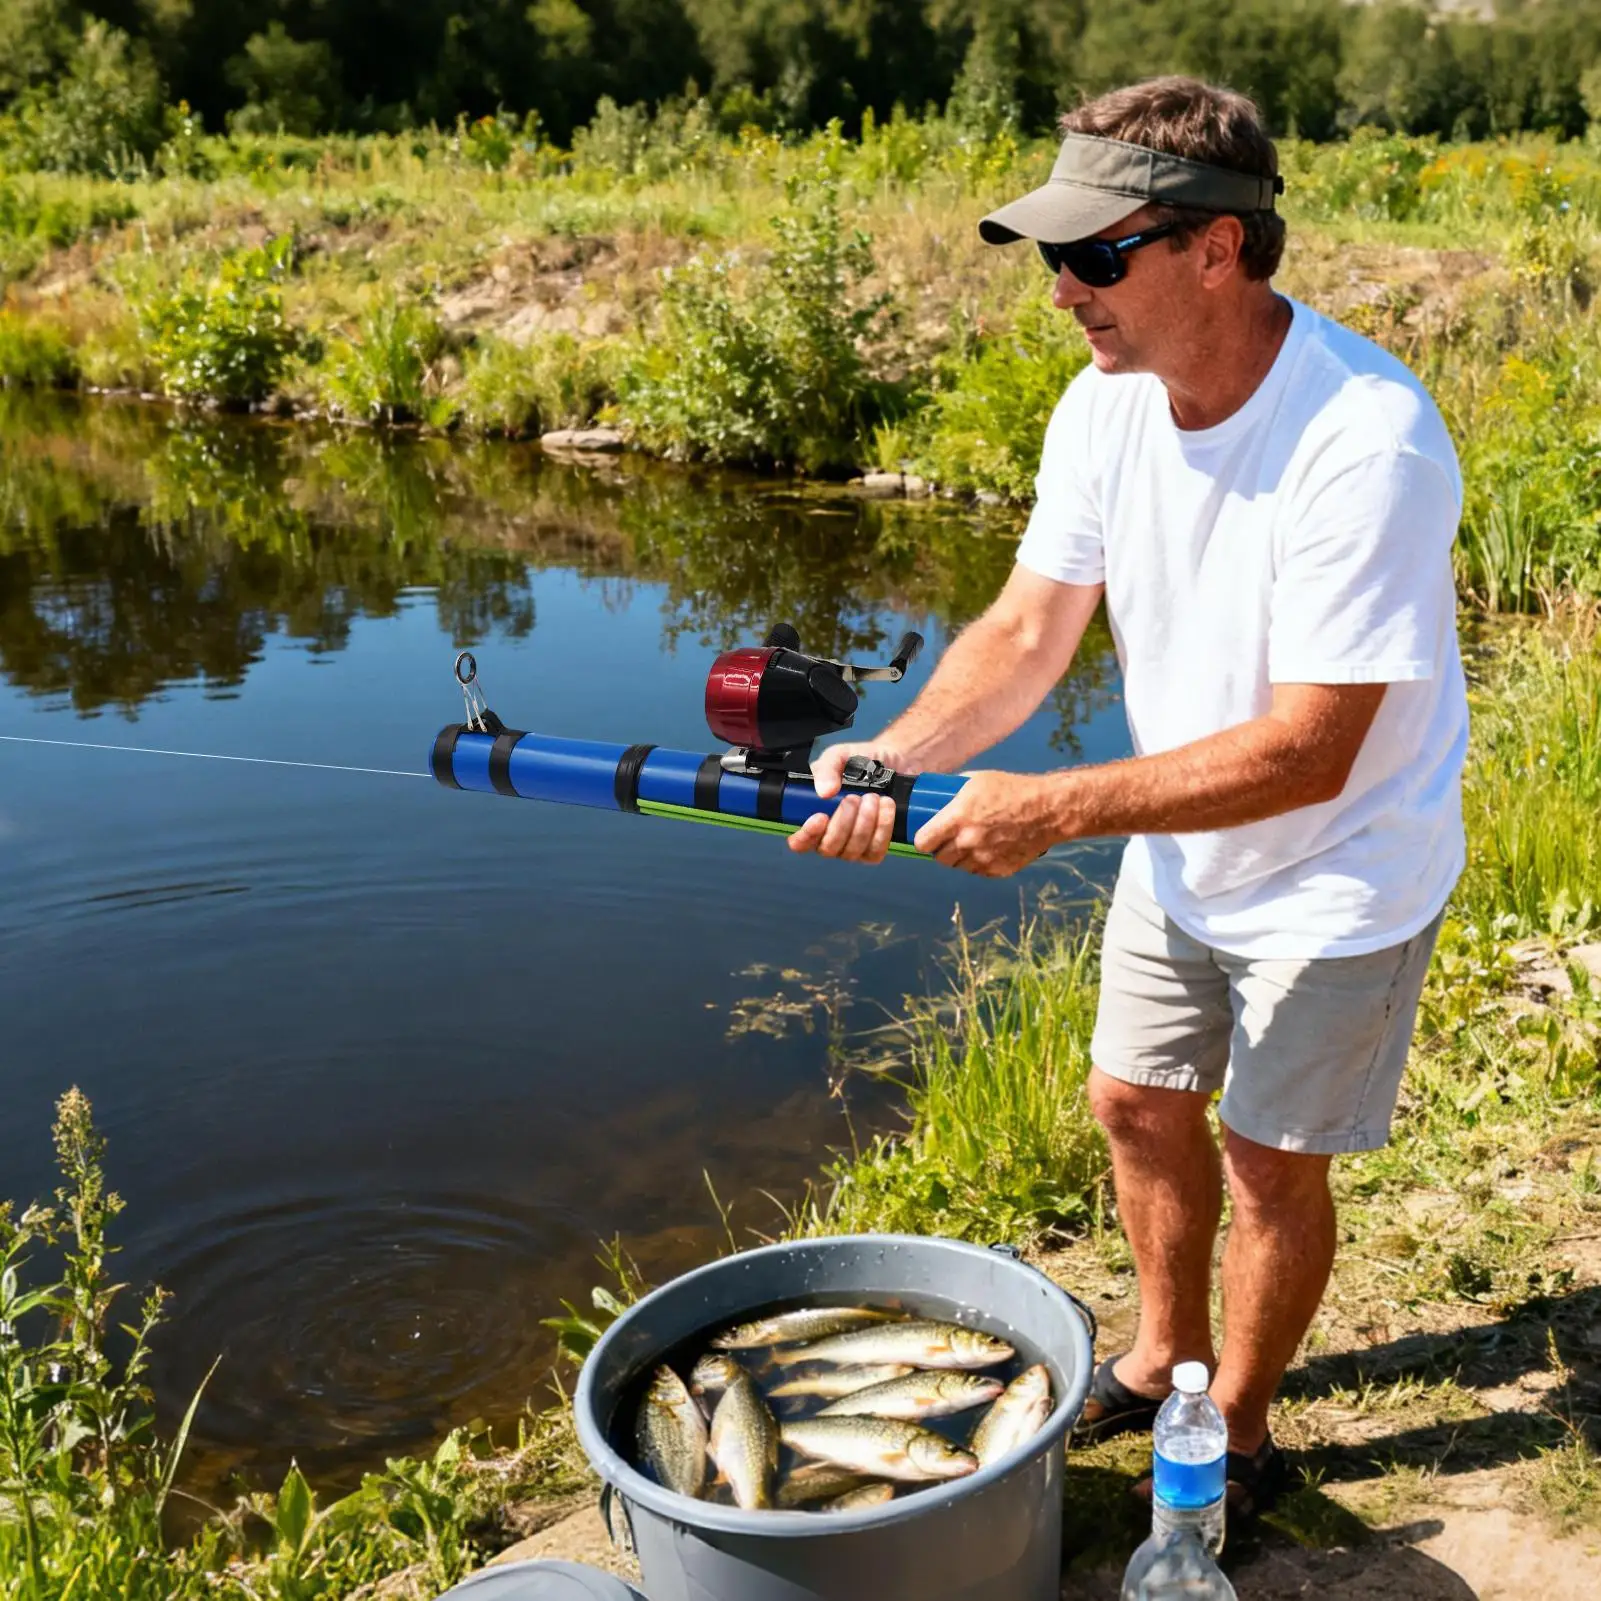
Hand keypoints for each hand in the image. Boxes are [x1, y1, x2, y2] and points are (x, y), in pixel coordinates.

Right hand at [787, 741, 916, 864]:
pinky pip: (875, 851)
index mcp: (813, 817)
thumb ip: (827, 769)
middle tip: (855, 797)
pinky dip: (882, 828)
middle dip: (843, 822)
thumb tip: (824, 792)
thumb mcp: (840, 755)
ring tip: (873, 797)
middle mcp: (830, 837)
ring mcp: (853, 847)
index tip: (820, 816)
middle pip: (828, 847)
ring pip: (853, 850)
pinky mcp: (875, 849)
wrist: (896, 762)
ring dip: (865, 822)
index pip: (800, 841)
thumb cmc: (863, 762)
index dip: (806, 835)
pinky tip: (885, 808)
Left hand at [912, 770, 1060, 876]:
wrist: (1047, 810)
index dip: (923, 839)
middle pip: (940, 858)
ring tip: (969, 844)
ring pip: (959, 866)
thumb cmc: (1012, 790)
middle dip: (941, 849)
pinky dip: (979, 863)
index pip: (923, 842)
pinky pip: (979, 871)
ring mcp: (984, 859)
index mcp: (957, 818)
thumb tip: (936, 795)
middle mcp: (968, 842)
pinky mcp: (999, 870)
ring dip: (960, 858)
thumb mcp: (977, 781)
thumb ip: (954, 792)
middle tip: (948, 840)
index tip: (927, 836)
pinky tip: (987, 850)